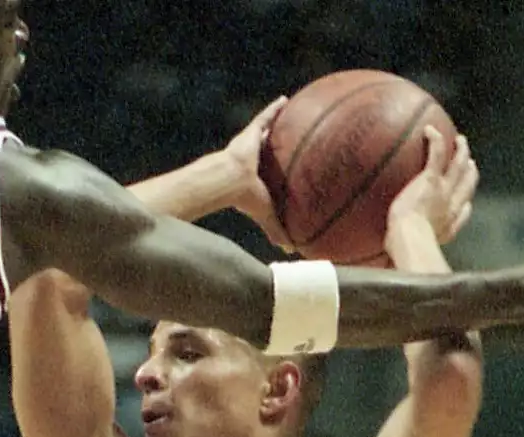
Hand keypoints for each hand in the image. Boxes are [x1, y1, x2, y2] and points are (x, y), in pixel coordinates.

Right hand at [221, 96, 293, 250]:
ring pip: (266, 131)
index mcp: (257, 178)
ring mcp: (251, 145)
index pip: (270, 172)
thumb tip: (294, 250)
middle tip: (288, 138)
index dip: (276, 170)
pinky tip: (285, 99)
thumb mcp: (267, 215)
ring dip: (275, 122)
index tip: (286, 168)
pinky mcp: (251, 133)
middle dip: (275, 143)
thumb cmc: (246, 200)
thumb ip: (278, 230)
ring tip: (289, 111)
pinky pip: (265, 117)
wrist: (230, 182)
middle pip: (268, 149)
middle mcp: (254, 160)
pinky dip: (274, 109)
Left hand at [387, 127, 477, 246]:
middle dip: (470, 171)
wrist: (410, 239)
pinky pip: (438, 153)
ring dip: (461, 150)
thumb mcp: (409, 251)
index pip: (463, 209)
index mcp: (448, 223)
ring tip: (459, 139)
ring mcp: (444, 189)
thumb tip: (391, 248)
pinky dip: (437, 140)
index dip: (466, 199)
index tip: (466, 197)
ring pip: (459, 164)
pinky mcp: (432, 179)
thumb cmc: (404, 249)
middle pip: (467, 183)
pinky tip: (430, 130)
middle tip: (469, 161)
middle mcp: (452, 204)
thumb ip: (404, 246)